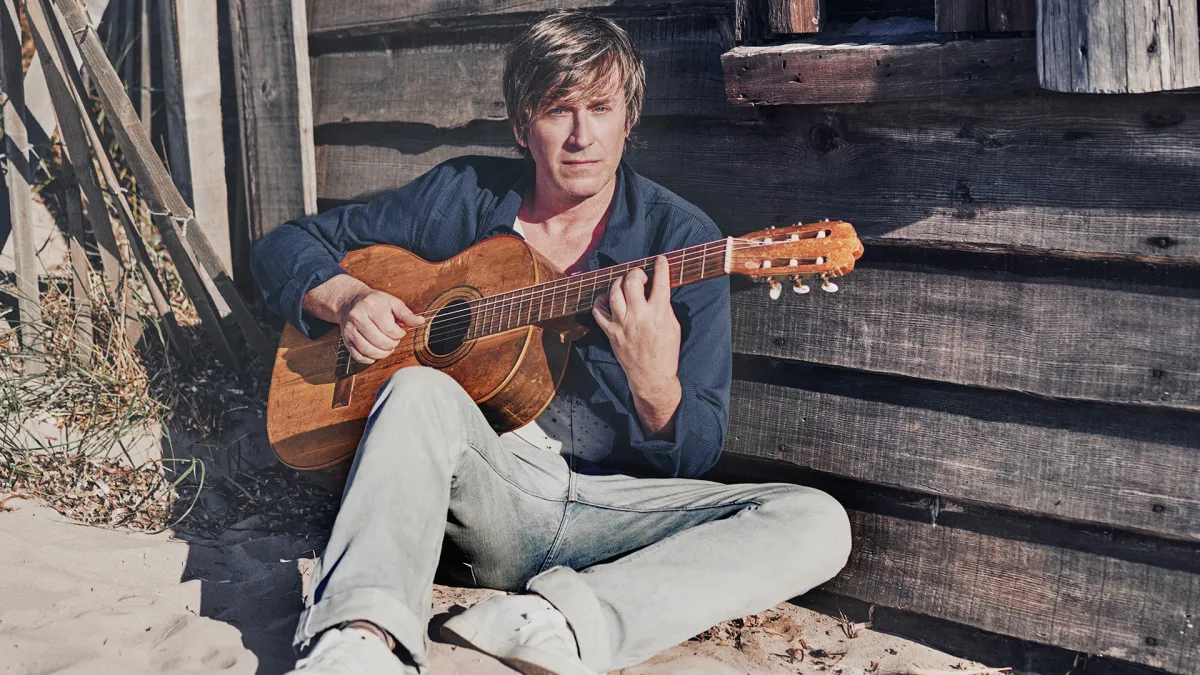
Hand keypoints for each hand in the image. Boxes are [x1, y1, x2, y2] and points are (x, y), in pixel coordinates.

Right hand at [337, 286, 424, 363]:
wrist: (350, 301)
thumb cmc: (375, 302)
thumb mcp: (392, 302)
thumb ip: (407, 314)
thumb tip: (421, 322)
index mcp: (372, 306)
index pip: (389, 329)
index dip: (399, 334)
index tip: (400, 332)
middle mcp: (357, 317)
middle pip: (379, 341)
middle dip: (391, 345)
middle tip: (394, 341)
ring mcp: (349, 330)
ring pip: (368, 350)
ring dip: (382, 354)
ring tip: (387, 348)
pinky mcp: (345, 340)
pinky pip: (358, 356)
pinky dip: (370, 358)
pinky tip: (376, 352)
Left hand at [593, 255, 681, 436]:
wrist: (651, 377)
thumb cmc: (666, 352)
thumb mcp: (673, 327)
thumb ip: (664, 306)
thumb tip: (657, 287)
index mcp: (659, 314)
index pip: (660, 282)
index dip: (660, 266)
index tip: (660, 259)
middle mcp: (639, 317)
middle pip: (631, 282)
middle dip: (636, 273)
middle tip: (640, 276)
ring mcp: (622, 325)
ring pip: (614, 292)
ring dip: (619, 283)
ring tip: (625, 284)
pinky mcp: (611, 333)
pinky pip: (598, 311)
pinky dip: (601, 301)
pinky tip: (608, 299)